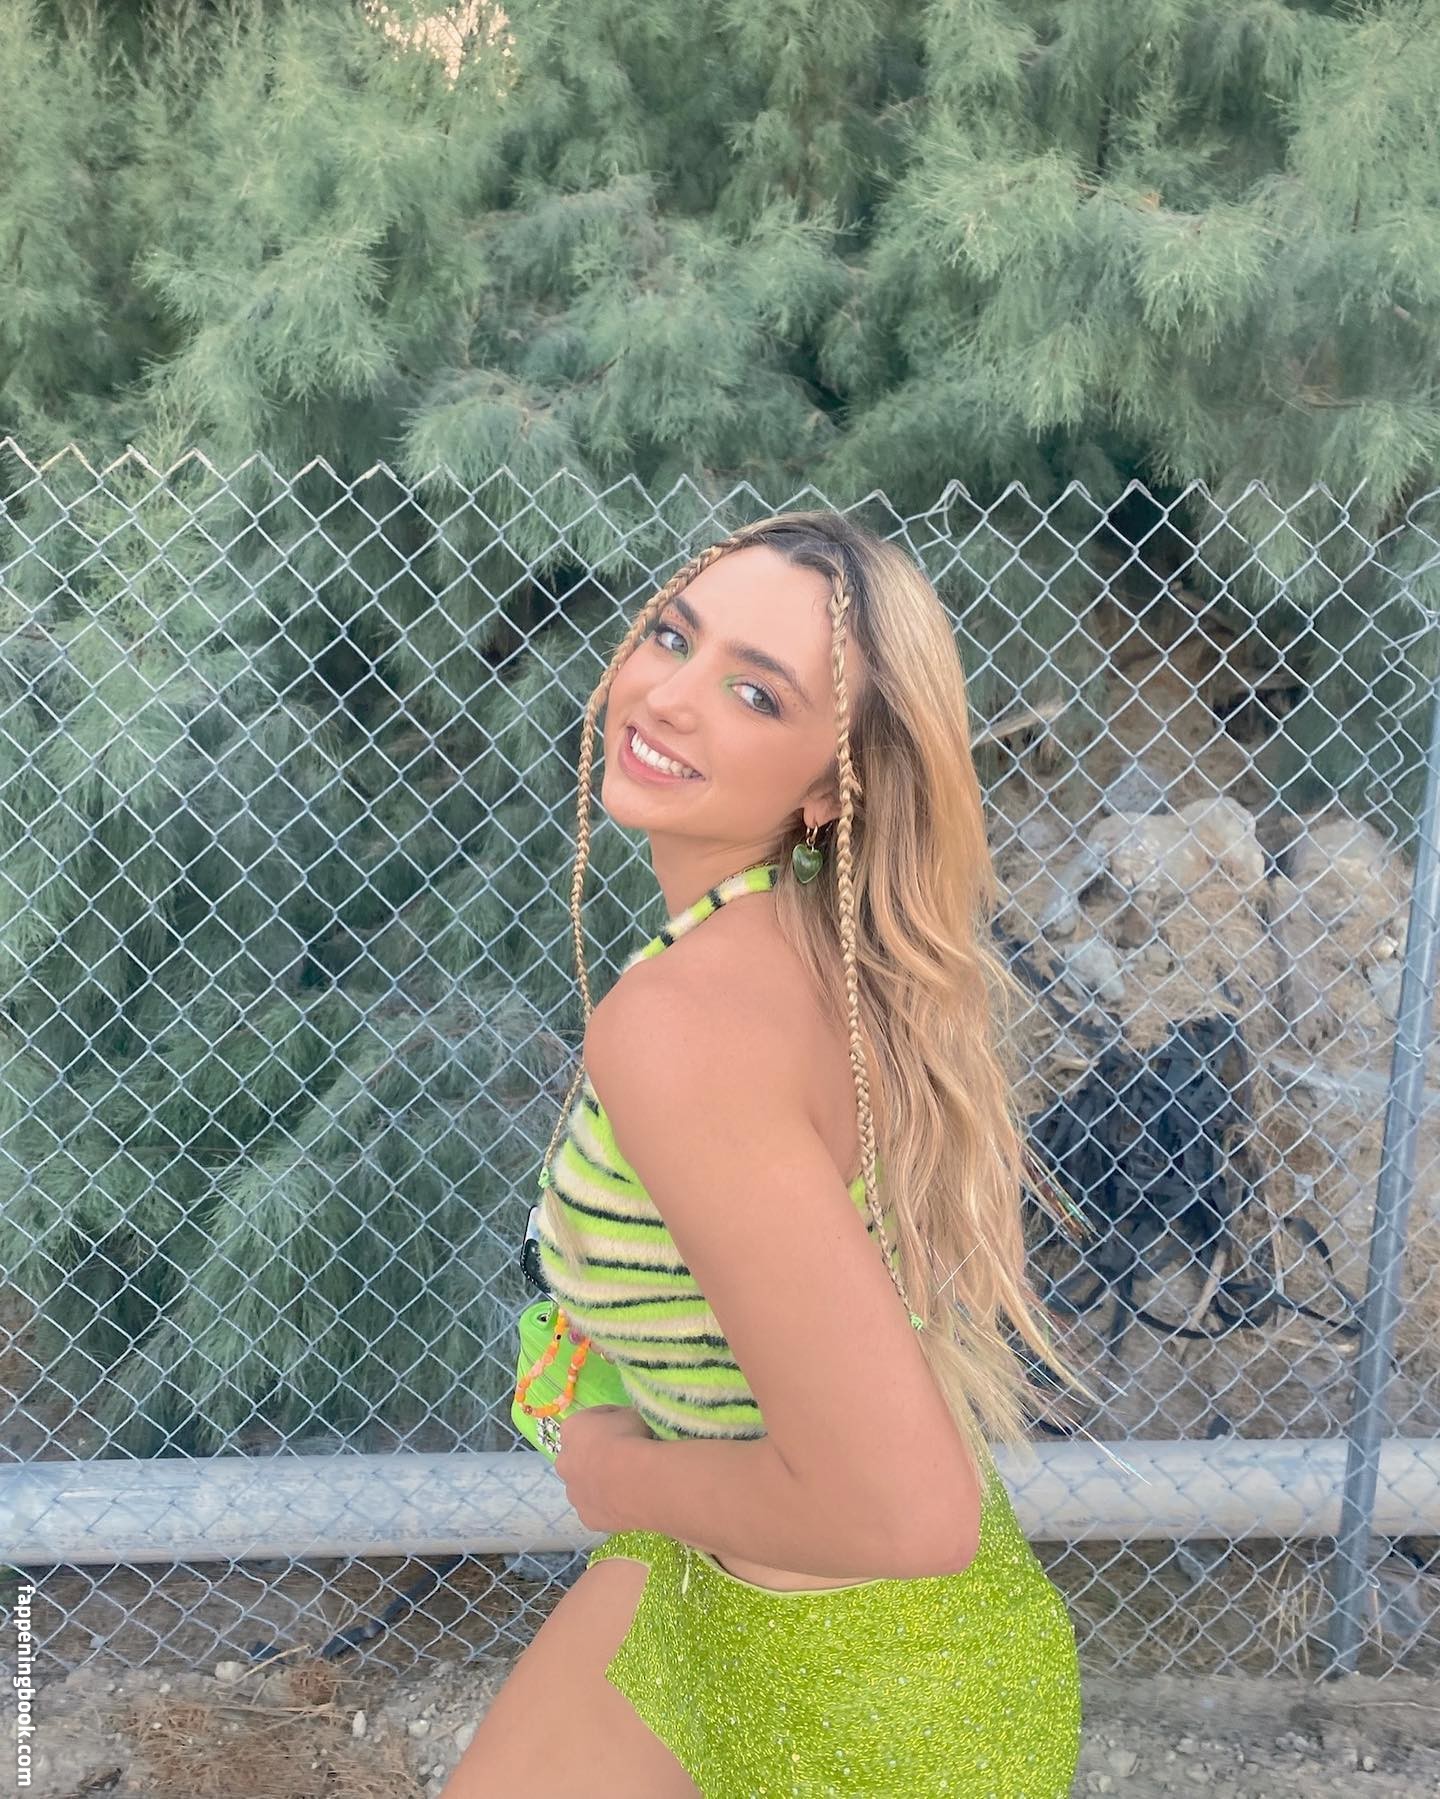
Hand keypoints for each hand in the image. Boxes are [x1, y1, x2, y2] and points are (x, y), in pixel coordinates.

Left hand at [553, 1404, 655, 1531]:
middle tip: (622, 1457)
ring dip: (599, 1484)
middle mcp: (564, 1462)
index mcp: (572, 1429)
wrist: (635, 1477)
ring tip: (626, 1483)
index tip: (624, 1428)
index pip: (587, 1422)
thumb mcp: (629, 1413)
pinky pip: (598, 1509)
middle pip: (579, 1457)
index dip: (607, 1423)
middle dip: (596, 1457)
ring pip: (585, 1487)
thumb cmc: (629, 1437)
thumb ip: (621, 1418)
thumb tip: (625, 1423)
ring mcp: (574, 1494)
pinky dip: (609, 1505)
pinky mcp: (587, 1518)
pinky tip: (626, 1501)